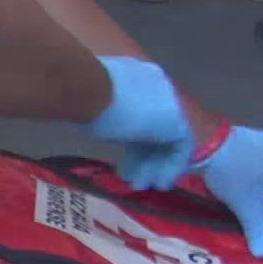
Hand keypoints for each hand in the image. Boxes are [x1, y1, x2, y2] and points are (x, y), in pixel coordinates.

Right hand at [83, 57, 192, 189]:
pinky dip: (170, 168)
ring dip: (153, 166)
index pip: (143, 114)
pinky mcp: (176, 121)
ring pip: (166, 139)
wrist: (90, 91)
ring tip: (139, 185)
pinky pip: (180, 148)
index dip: (134, 140)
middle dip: (143, 157)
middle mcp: (157, 87)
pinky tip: (158, 183)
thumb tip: (98, 124)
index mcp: (137, 78)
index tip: (123, 159)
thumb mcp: (92, 104)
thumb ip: (104, 113)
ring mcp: (169, 103)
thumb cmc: (81, 96)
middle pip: (155, 129)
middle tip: (131, 178)